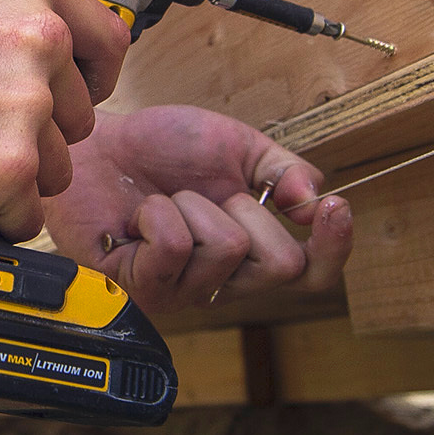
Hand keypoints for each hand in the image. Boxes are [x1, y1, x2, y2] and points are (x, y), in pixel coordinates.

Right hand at [0, 0, 130, 238]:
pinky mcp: (9, 165)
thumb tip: (46, 26)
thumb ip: (7, 3)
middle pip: (79, 118)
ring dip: (15, 178)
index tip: (69, 97)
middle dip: (38, 135)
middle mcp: (40, 40)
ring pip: (57, 170)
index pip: (109, 42)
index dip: (90, 79)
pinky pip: (28, 215)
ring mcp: (27, 104)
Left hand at [38, 105, 352, 315]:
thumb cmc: (162, 150)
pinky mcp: (141, 287)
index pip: (311, 275)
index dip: (334, 250)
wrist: (99, 144)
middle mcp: (221, 281)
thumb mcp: (237, 147)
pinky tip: (139, 217)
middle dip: (249, 210)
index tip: (334, 207)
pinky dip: (160, 214)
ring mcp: (181, 290)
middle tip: (209, 195)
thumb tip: (315, 199)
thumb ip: (284, 170)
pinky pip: (177, 247)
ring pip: (227, 248)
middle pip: (280, 266)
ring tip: (164, 202)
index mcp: (252, 250)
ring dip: (194, 206)